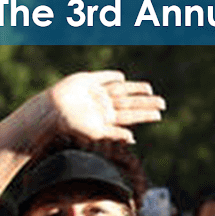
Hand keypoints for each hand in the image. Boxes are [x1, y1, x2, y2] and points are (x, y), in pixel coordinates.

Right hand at [40, 71, 164, 144]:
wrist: (51, 110)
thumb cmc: (71, 125)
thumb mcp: (95, 133)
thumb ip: (114, 135)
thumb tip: (133, 139)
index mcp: (107, 118)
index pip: (131, 116)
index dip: (145, 114)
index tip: (160, 115)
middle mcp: (104, 106)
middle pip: (129, 103)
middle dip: (146, 103)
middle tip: (163, 103)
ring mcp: (96, 93)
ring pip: (120, 90)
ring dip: (135, 89)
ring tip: (149, 90)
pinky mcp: (87, 81)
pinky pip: (103, 78)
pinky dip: (113, 77)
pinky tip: (122, 78)